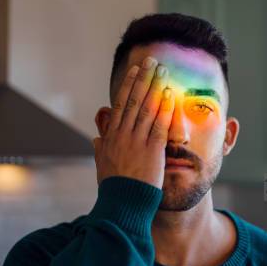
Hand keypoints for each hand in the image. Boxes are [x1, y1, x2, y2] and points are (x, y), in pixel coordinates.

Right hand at [93, 57, 173, 188]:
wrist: (123, 204)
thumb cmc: (114, 188)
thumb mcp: (102, 166)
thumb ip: (101, 150)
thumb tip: (96, 139)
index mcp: (111, 137)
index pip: (121, 105)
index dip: (129, 86)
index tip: (135, 71)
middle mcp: (123, 135)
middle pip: (134, 100)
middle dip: (143, 78)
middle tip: (151, 61)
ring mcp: (137, 141)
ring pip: (147, 108)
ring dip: (156, 86)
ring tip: (164, 70)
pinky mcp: (152, 150)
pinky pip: (159, 124)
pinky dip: (165, 108)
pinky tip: (170, 94)